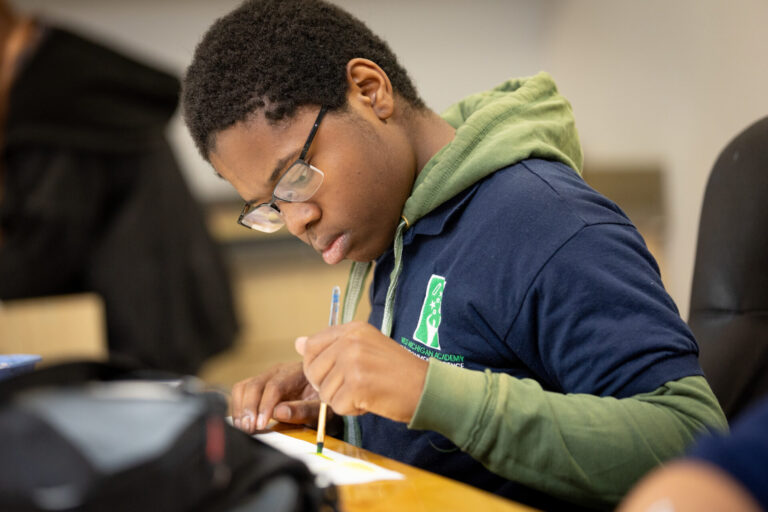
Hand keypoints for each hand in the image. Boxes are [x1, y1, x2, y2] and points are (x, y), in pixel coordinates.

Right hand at [231, 361, 324, 433]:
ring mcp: (266, 377)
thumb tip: (279, 412)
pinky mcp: (257, 386)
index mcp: (296, 373)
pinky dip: (238, 407)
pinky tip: (242, 422)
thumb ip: (303, 410)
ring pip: (244, 387)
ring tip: (244, 428)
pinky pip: (241, 392)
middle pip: (255, 385)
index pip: (275, 386)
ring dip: (240, 408)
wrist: (323, 400)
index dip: (265, 405)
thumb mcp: (320, 410)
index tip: (261, 424)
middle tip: (249, 429)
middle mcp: (278, 372)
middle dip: (249, 408)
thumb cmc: (323, 404)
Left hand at [296, 321, 428, 422]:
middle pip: (313, 371)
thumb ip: (332, 345)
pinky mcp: (357, 384)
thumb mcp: (365, 347)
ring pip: (324, 392)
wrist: (426, 387)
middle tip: (356, 386)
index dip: (317, 366)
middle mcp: (351, 341)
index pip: (312, 346)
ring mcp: (353, 362)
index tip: (336, 373)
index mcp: (353, 329)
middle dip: (329, 386)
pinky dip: (352, 410)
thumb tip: (298, 343)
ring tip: (367, 392)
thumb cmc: (398, 371)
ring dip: (343, 399)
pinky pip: (337, 406)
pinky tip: (370, 401)